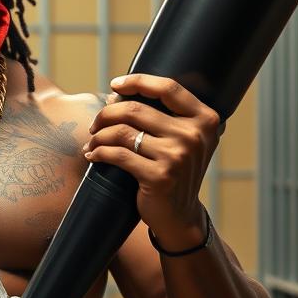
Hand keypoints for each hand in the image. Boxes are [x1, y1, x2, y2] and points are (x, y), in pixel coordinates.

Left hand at [83, 73, 223, 246]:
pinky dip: (99, 152)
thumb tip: (116, 94)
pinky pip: (118, 155)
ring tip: (92, 141)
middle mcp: (194, 135)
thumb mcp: (182, 140)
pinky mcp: (159, 176)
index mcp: (205, 119)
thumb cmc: (174, 171)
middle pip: (136, 109)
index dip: (138, 81)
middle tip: (94, 124)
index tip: (115, 85)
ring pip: (122, 132)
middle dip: (107, 114)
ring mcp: (177, 156)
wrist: (180, 215)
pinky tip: (92, 155)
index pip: (168, 88)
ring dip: (99, 135)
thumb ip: (163, 116)